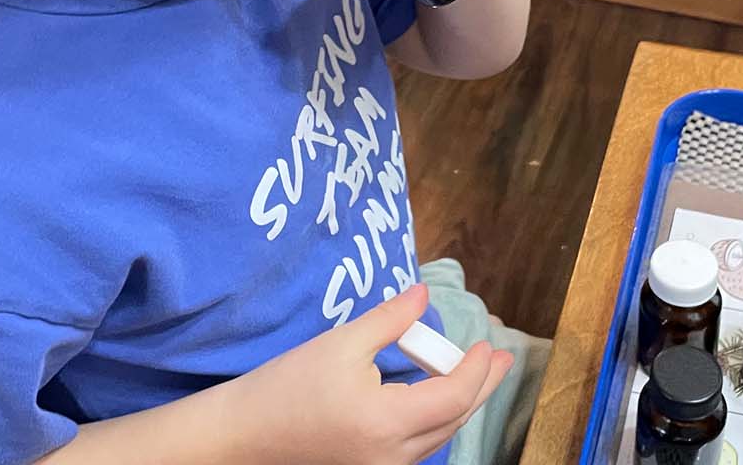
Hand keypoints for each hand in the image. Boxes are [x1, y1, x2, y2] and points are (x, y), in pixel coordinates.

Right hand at [237, 284, 513, 464]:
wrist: (241, 437)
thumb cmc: (285, 388)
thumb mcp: (341, 344)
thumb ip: (390, 320)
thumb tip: (424, 295)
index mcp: (387, 424)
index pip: (455, 396)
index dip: (477, 369)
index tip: (486, 343)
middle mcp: (392, 458)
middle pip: (455, 421)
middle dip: (483, 386)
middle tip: (501, 357)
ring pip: (440, 437)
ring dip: (462, 403)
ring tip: (477, 371)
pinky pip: (418, 447)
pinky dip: (437, 419)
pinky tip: (438, 395)